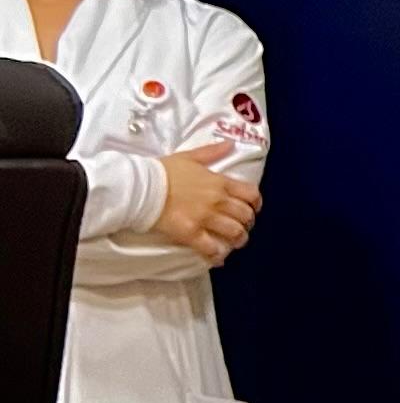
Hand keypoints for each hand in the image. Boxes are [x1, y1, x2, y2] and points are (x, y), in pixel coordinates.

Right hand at [153, 150, 260, 265]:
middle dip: (247, 223)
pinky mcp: (191, 233)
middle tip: (241, 227)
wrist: (140, 187)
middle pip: (246, 216)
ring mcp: (205, 218)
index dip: (256, 203)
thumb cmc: (163, 171)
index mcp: (219, 182)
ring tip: (233, 243)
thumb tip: (230, 144)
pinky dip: (217, 255)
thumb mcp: (189, 157)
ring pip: (235, 233)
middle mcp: (217, 201)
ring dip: (238, 240)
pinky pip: (211, 248)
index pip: (251, 194)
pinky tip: (217, 258)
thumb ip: (212, 152)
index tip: (252, 208)